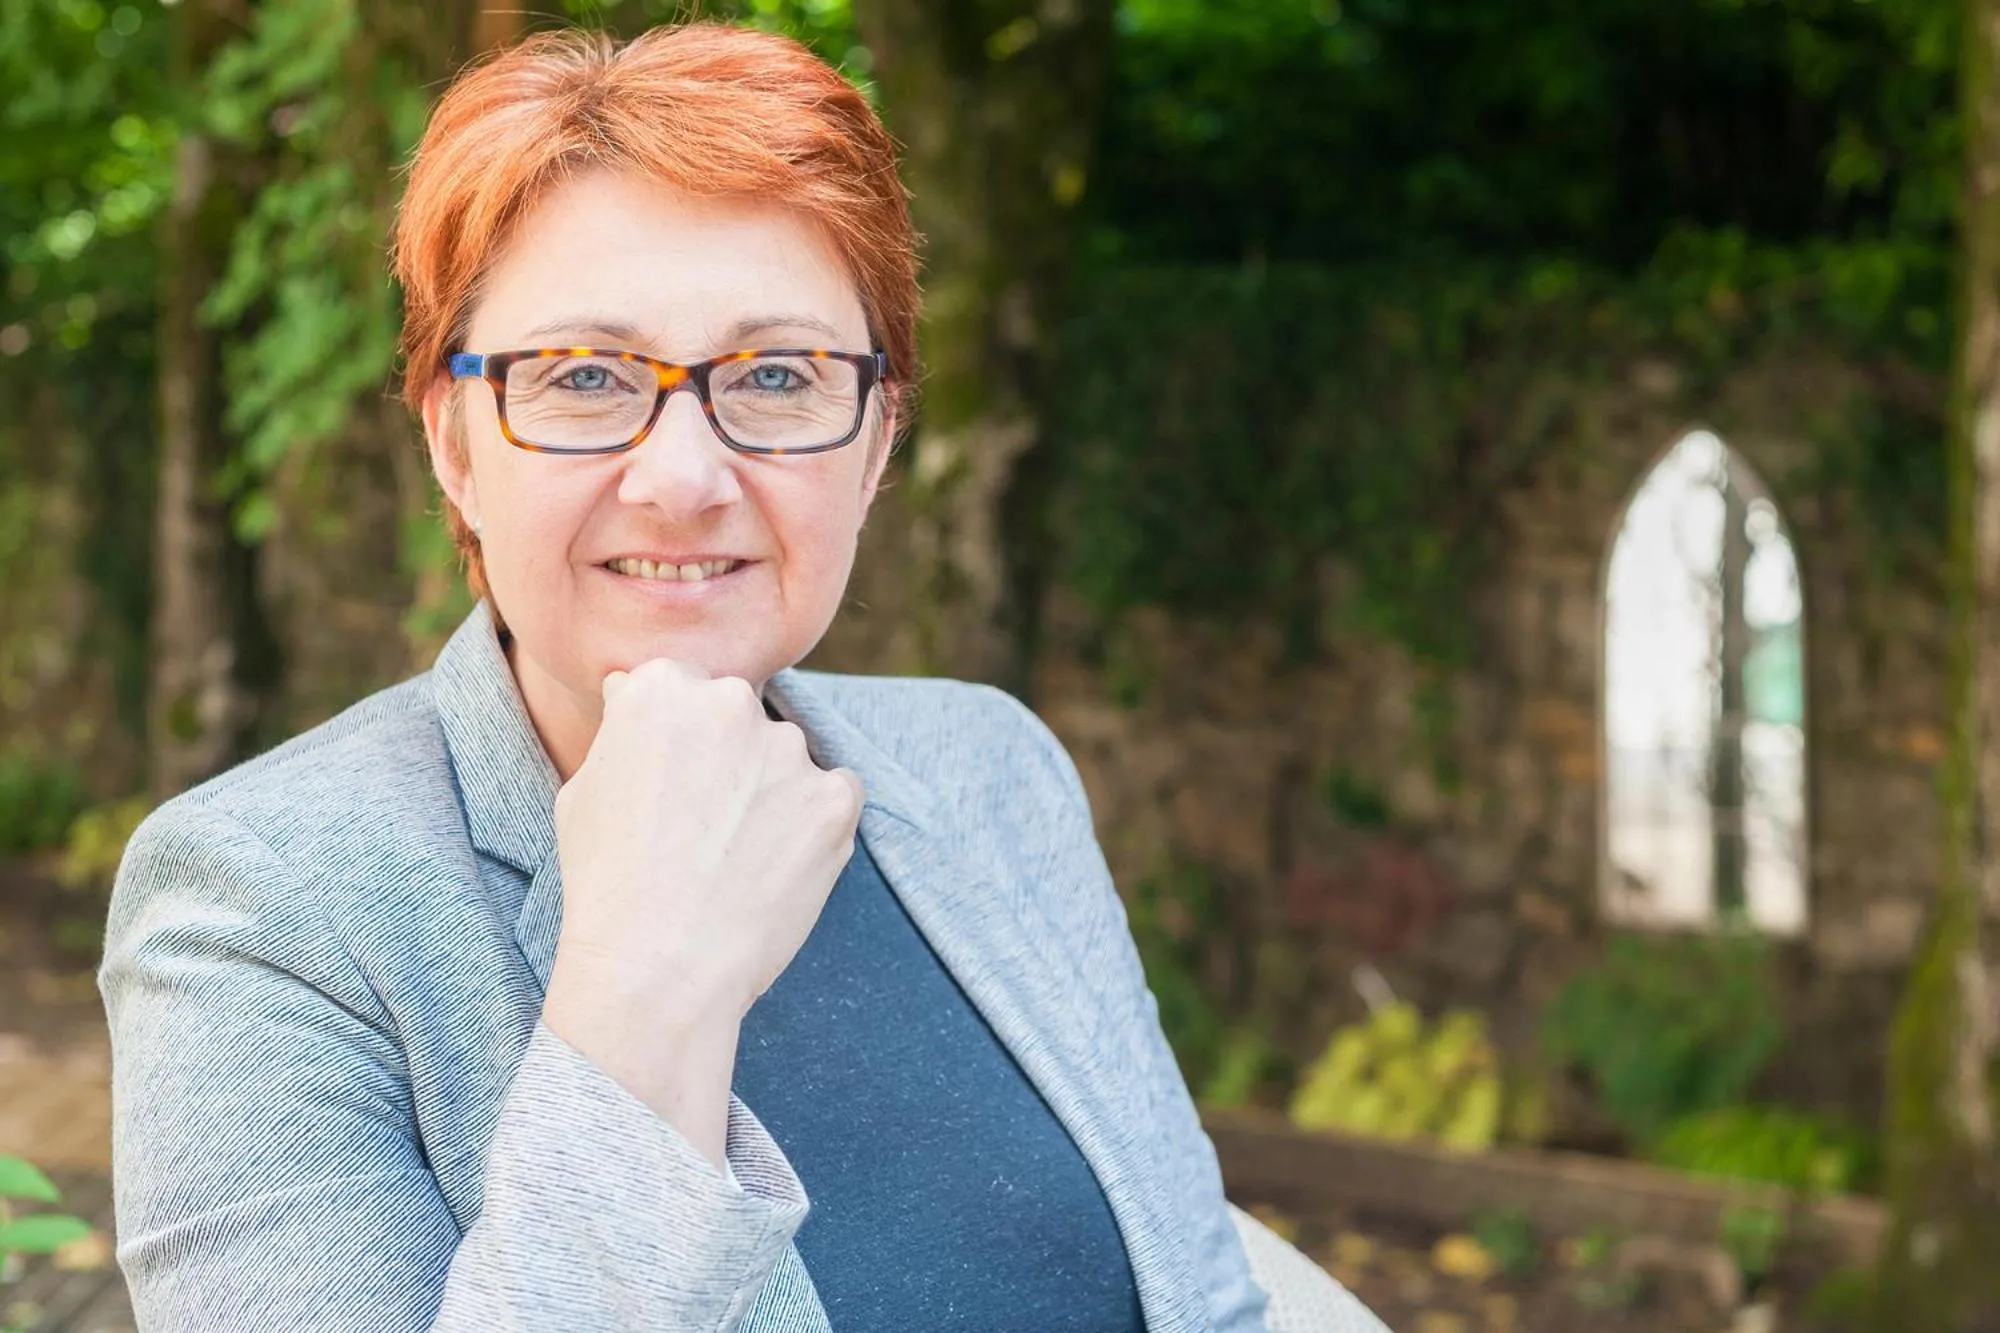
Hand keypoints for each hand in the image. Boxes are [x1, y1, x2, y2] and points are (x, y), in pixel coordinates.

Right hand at [540, 658, 861, 1159]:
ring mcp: (790, 749)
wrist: (657, 967)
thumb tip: (642, 694)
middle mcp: (730, 701)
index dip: (675, 742)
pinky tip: (774, 866)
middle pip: (737, 716)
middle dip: (726, 760)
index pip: (681, 687)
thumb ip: (627, 728)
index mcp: (661, 686)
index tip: (669, 787)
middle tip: (701, 828)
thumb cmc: (606, 884)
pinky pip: (833, 796)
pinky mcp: (836, 798)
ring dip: (769, 792)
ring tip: (734, 858)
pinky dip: (813, 824)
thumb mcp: (584, 787)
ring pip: (785, 759)